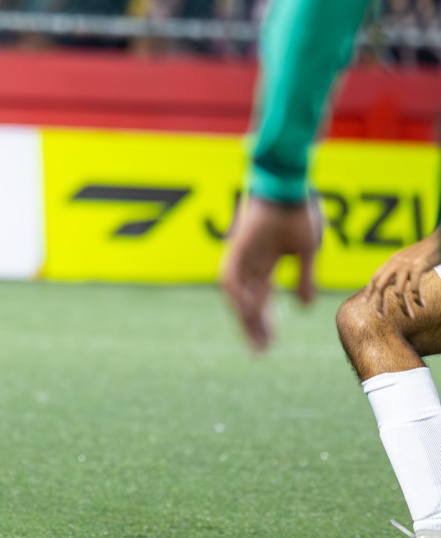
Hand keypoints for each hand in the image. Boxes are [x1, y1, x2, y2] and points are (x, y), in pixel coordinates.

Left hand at [218, 194, 320, 351]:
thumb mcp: (307, 252)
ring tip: (255, 341)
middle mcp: (249, 262)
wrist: (290, 184)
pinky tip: (248, 314)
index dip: (265, 321)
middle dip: (253, 327)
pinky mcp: (237, 247)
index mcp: (264, 262)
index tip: (269, 345)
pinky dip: (237, 296)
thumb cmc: (299, 211)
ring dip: (244, 318)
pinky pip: (231, 277)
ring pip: (236, 294)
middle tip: (260, 353)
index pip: (261, 298)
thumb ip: (304, 279)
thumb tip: (304, 307)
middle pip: (247, 301)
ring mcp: (241, 254)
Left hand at [364, 233, 440, 319]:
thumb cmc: (423, 252)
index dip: (369, 290)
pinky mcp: (418, 267)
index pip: (375, 277)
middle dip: (379, 302)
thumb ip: (397, 270)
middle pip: (380, 286)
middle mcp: (395, 263)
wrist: (436, 241)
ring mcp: (406, 266)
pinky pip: (414, 288)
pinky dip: (417, 299)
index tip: (366, 302)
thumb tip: (390, 283)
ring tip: (409, 316)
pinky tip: (422, 305)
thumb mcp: (406, 259)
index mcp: (391, 262)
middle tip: (381, 316)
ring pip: (398, 291)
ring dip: (403, 306)